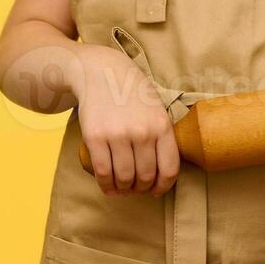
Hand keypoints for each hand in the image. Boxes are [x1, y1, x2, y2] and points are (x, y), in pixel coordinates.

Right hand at [71, 45, 180, 197]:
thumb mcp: (156, 108)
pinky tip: (107, 186)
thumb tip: (163, 173)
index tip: (156, 191)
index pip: (169, 169)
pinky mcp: (95, 137)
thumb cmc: (132, 92)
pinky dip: (105, 184)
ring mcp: (117, 135)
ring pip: (125, 178)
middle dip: (141, 188)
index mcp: (161, 126)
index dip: (163, 187)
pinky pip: (103, 171)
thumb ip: (162, 136)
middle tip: (135, 188)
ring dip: (123, 188)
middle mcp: (142, 132)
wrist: (101, 72)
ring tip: (121, 187)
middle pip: (146, 177)